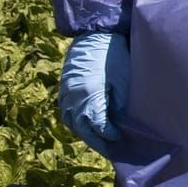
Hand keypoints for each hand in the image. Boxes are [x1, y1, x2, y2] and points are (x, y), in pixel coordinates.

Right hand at [59, 32, 128, 154]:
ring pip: (73, 124)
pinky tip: (88, 127)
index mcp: (88, 98)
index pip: (99, 128)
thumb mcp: (122, 82)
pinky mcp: (64, 90)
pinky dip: (77, 123)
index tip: (122, 139)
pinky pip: (67, 114)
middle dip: (99, 142)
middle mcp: (73, 100)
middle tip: (112, 151)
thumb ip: (120, 107)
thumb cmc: (113, 57)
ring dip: (87, 134)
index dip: (111, 136)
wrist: (95, 35)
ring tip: (101, 142)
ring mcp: (66, 95)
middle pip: (84, 130)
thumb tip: (121, 126)